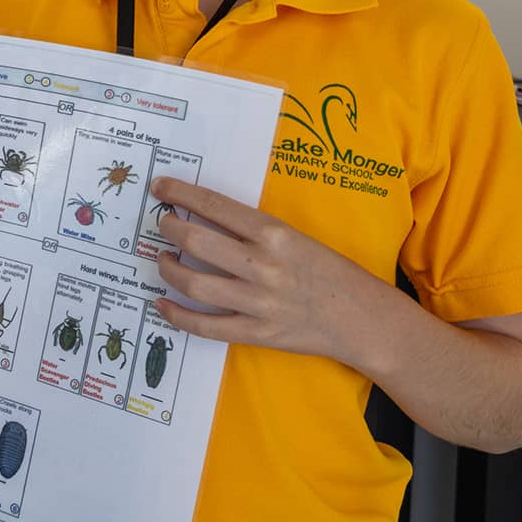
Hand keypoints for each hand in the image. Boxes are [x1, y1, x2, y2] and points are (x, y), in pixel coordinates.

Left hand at [151, 177, 395, 368]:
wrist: (362, 318)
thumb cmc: (330, 271)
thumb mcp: (296, 236)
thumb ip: (255, 230)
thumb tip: (206, 216)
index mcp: (274, 234)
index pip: (214, 206)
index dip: (179, 194)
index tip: (160, 188)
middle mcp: (262, 266)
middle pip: (195, 242)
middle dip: (168, 228)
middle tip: (163, 224)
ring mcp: (257, 303)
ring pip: (193, 283)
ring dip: (168, 268)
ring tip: (164, 259)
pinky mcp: (256, 333)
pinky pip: (204, 325)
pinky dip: (176, 315)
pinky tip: (162, 303)